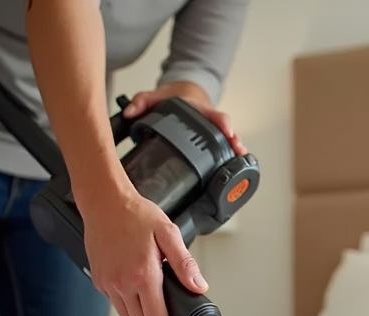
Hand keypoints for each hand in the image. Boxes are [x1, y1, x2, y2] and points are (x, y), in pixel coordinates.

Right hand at [81, 186, 205, 315]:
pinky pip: (117, 305)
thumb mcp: (169, 234)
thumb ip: (185, 264)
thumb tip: (199, 287)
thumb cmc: (136, 215)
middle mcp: (122, 284)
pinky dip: (131, 310)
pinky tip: (142, 300)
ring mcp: (108, 284)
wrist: (104, 202)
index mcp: (143, 275)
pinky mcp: (100, 281)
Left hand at [123, 82, 246, 154]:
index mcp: (198, 109)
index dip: (222, 123)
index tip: (227, 130)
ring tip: (240, 159)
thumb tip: (129, 112)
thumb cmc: (171, 98)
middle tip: (237, 148)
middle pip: (226, 129)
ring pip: (228, 140)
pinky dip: (231, 156)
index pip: (214, 114)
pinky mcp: (213, 139)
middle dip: (234, 139)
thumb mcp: (154, 96)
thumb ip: (141, 102)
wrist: (182, 95)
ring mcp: (213, 130)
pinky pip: (224, 147)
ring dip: (235, 150)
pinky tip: (234, 166)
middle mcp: (209, 120)